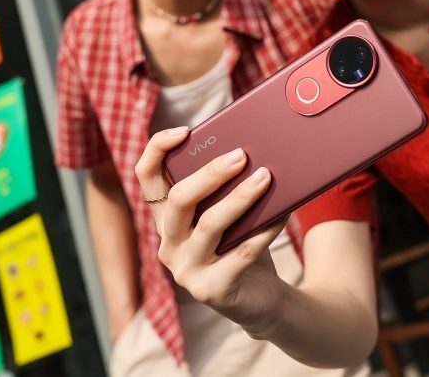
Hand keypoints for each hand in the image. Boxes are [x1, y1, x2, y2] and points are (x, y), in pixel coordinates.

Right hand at [134, 128, 288, 332]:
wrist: (260, 298)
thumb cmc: (241, 242)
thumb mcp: (226, 212)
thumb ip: (224, 187)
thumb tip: (248, 148)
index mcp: (165, 217)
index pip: (146, 177)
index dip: (158, 149)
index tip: (185, 131)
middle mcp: (168, 243)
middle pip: (179, 200)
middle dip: (210, 174)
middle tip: (240, 155)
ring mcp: (186, 269)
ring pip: (209, 225)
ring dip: (240, 198)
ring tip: (265, 177)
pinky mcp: (211, 290)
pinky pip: (241, 253)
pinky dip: (264, 230)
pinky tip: (282, 213)